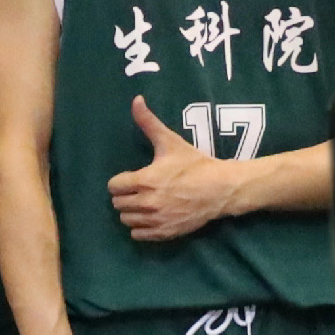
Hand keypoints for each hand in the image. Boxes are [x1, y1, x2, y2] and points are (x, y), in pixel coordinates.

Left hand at [107, 98, 246, 240]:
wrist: (220, 189)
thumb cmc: (194, 164)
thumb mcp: (170, 141)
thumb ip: (148, 122)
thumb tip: (136, 99)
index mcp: (145, 180)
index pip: (114, 186)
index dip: (121, 181)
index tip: (132, 178)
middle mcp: (147, 202)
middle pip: (118, 203)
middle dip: (126, 195)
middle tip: (139, 190)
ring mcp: (156, 220)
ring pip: (126, 220)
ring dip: (132, 212)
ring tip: (144, 203)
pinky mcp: (164, 232)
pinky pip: (138, 235)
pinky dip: (141, 227)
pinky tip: (150, 217)